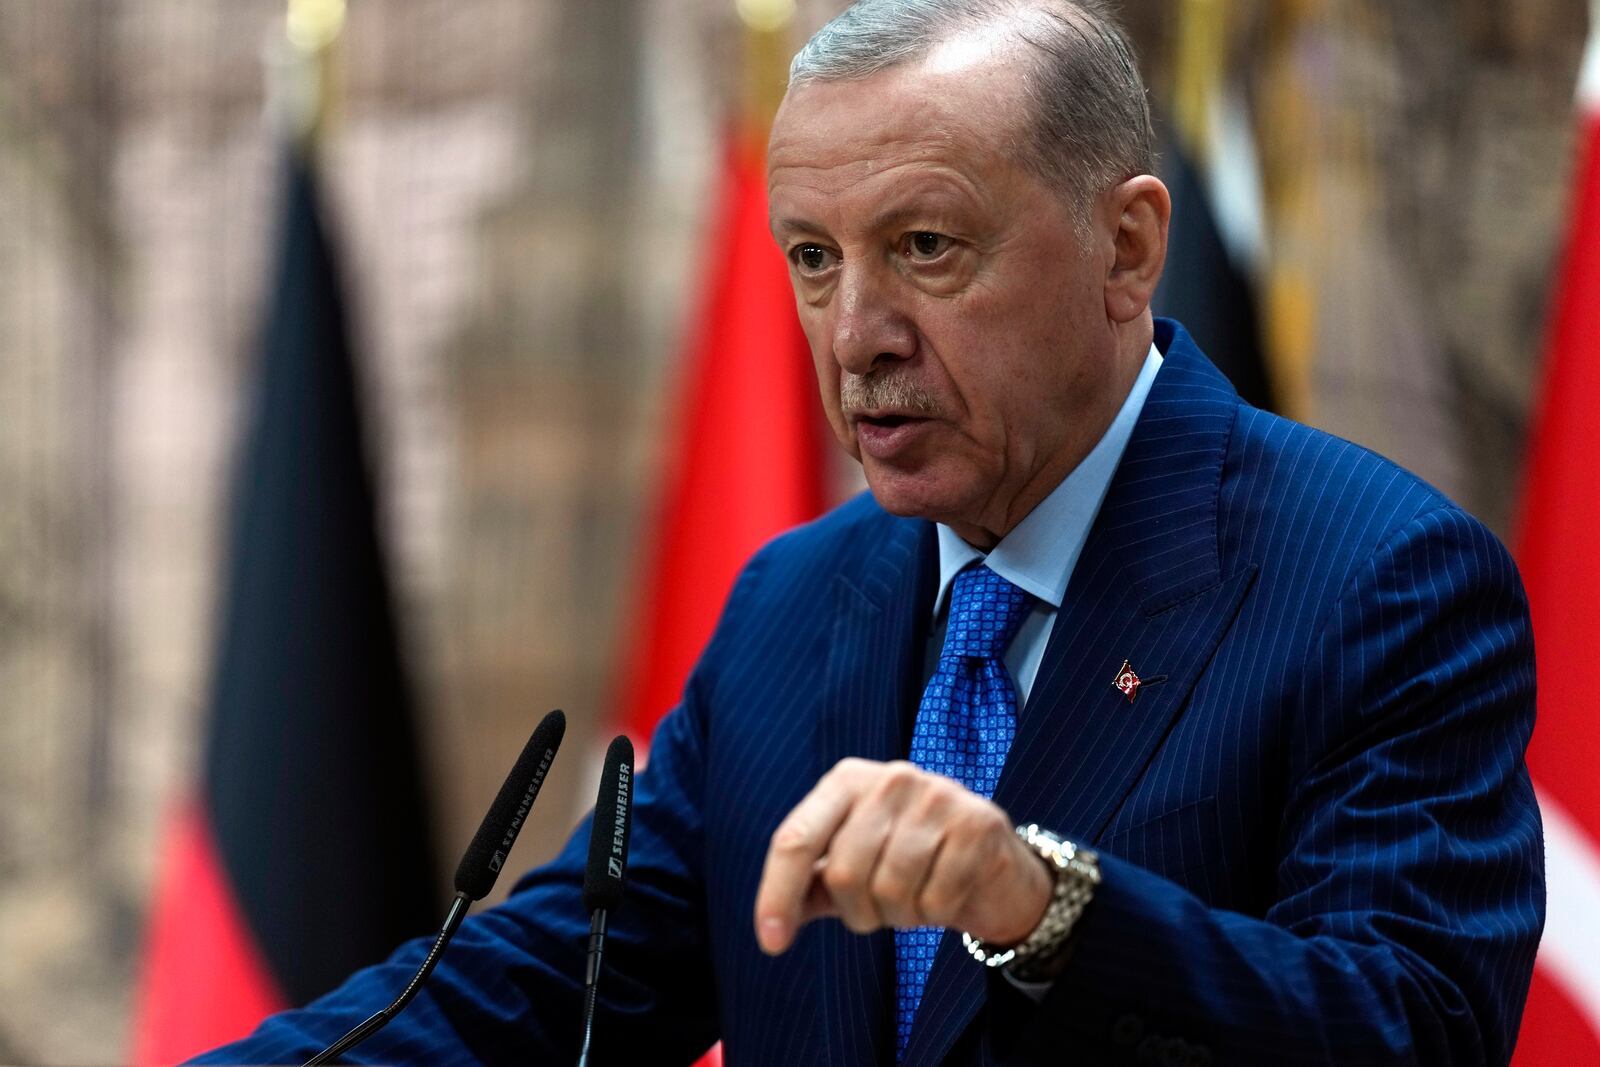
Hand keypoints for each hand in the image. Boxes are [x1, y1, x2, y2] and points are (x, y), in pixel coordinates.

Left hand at [753, 758, 1051, 954]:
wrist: (993, 866)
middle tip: (882, 908)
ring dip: (900, 916)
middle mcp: (890, 778)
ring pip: (889, 890)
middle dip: (858, 912)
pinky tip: (946, 893)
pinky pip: (935, 901)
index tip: (771, 943)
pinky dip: (936, 914)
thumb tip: (772, 925)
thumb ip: (809, 887)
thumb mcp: (853, 869)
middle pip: (842, 873)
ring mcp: (938, 796)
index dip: (777, 894)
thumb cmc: (910, 865)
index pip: (796, 838)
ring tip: (916, 899)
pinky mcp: (977, 825)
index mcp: (847, 780)